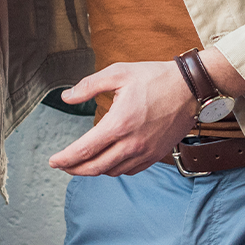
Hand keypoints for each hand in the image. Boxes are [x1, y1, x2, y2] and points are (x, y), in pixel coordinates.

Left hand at [47, 61, 195, 176]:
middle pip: (95, 168)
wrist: (191, 88)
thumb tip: (66, 97)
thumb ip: (89, 86)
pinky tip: (108, 161)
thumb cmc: (155, 78)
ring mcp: (145, 152)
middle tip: (62, 165)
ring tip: (82, 162)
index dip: (65, 159)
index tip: (53, 161)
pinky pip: (130, 170)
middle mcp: (131, 143)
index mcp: (119, 124)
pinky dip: (114, 169)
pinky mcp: (156, 155)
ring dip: (94, 170)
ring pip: (112, 172)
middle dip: (74, 169)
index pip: (84, 150)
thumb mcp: (118, 73)